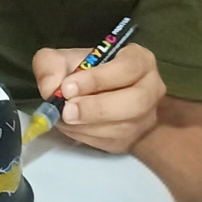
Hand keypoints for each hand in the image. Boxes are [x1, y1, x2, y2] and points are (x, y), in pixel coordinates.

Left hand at [31, 40, 164, 154]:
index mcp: (139, 60)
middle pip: (135, 102)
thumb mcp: (64, 59)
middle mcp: (151, 89)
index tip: (68, 87)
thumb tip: (50, 87)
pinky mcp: (133, 140)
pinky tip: (71, 128)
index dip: (98, 79)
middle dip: (97, 108)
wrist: (96, 97)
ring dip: (90, 125)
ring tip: (65, 119)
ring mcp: (145, 117)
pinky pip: (112, 142)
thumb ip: (51, 64)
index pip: (127, 68)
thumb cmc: (84, 72)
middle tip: (67, 111)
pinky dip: (88, 136)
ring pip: (124, 127)